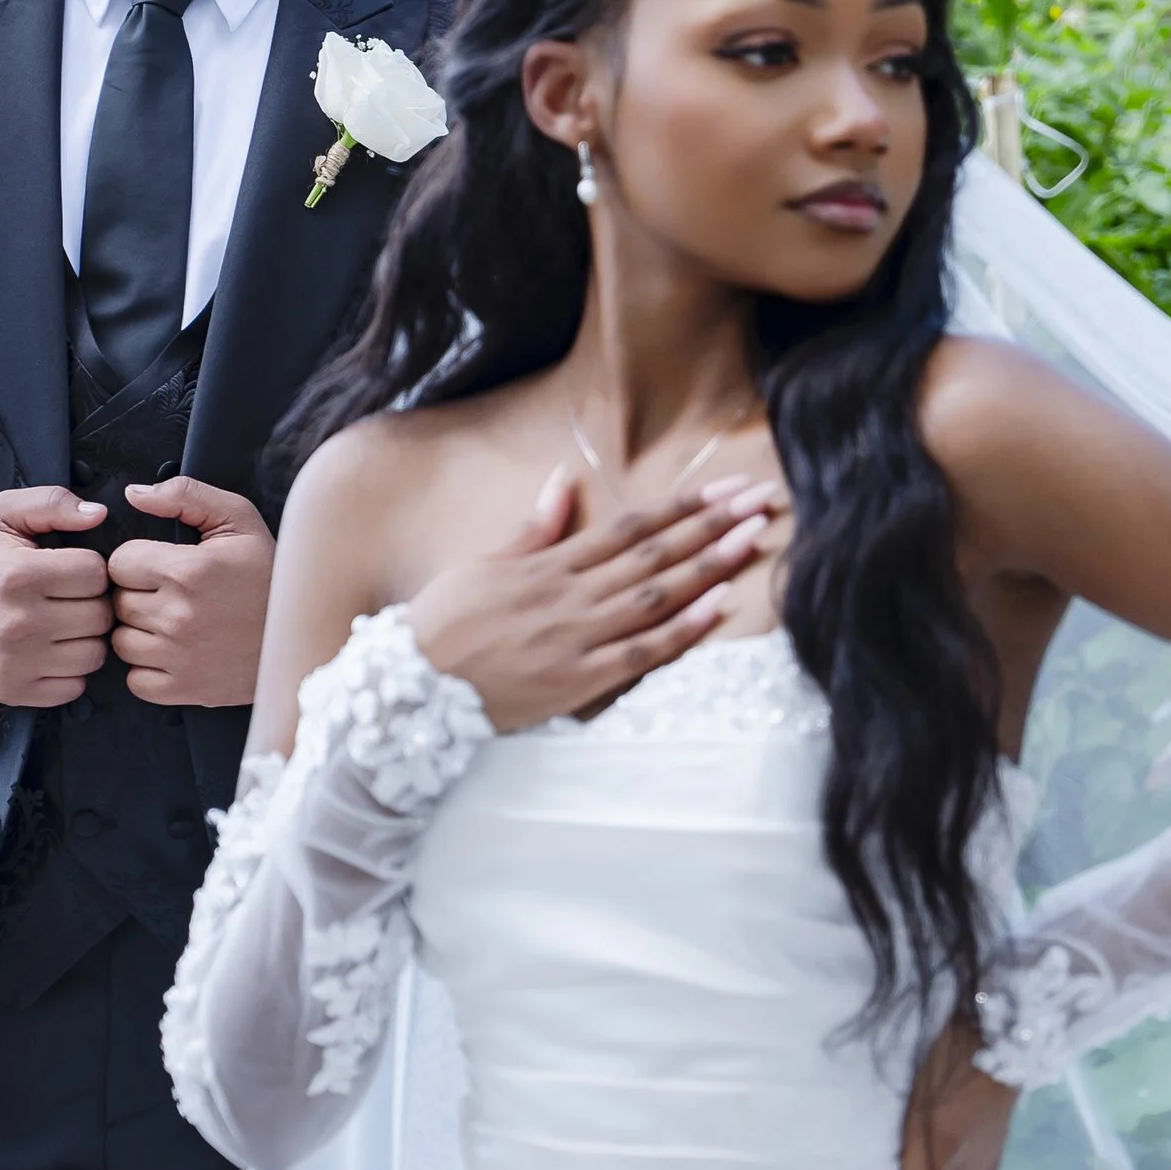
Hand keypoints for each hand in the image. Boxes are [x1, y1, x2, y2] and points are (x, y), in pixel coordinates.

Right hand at [0, 487, 112, 707]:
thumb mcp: (4, 517)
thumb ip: (51, 503)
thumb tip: (97, 513)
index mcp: (19, 575)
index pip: (95, 573)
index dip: (89, 569)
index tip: (70, 571)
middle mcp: (19, 622)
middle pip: (100, 615)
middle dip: (91, 603)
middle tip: (68, 599)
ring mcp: (18, 662)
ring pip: (94, 653)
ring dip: (85, 638)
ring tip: (63, 625)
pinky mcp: (16, 691)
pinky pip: (76, 686)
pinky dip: (71, 671)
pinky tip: (52, 652)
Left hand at [109, 476, 277, 707]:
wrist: (304, 634)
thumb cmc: (269, 574)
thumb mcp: (238, 520)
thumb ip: (184, 495)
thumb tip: (133, 495)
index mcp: (188, 570)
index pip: (119, 563)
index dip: (138, 562)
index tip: (163, 567)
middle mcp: (178, 616)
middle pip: (118, 602)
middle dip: (139, 596)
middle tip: (174, 596)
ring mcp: (179, 657)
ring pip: (121, 641)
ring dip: (140, 633)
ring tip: (174, 625)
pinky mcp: (183, 689)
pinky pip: (136, 680)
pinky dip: (148, 669)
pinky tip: (175, 654)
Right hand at [406, 473, 778, 733]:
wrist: (411, 687)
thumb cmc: (440, 626)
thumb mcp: (481, 565)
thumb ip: (531, 529)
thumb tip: (562, 482)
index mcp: (548, 564)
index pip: (628, 527)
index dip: (680, 507)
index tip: (722, 488)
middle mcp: (570, 594)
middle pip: (655, 553)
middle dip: (712, 525)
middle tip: (760, 500)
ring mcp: (577, 637)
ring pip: (656, 594)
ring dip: (707, 565)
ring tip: (752, 540)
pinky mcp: (579, 681)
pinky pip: (641, 651)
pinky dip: (681, 629)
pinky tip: (718, 606)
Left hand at [876, 1014, 1017, 1169]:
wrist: (991, 1014)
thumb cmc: (954, 1092)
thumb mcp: (926, 1155)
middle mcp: (990, 1155)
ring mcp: (991, 1118)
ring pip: (959, 1148)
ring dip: (934, 1147)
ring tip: (891, 1143)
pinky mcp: (985, 1084)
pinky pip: (960, 1117)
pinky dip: (940, 1118)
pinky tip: (918, 1104)